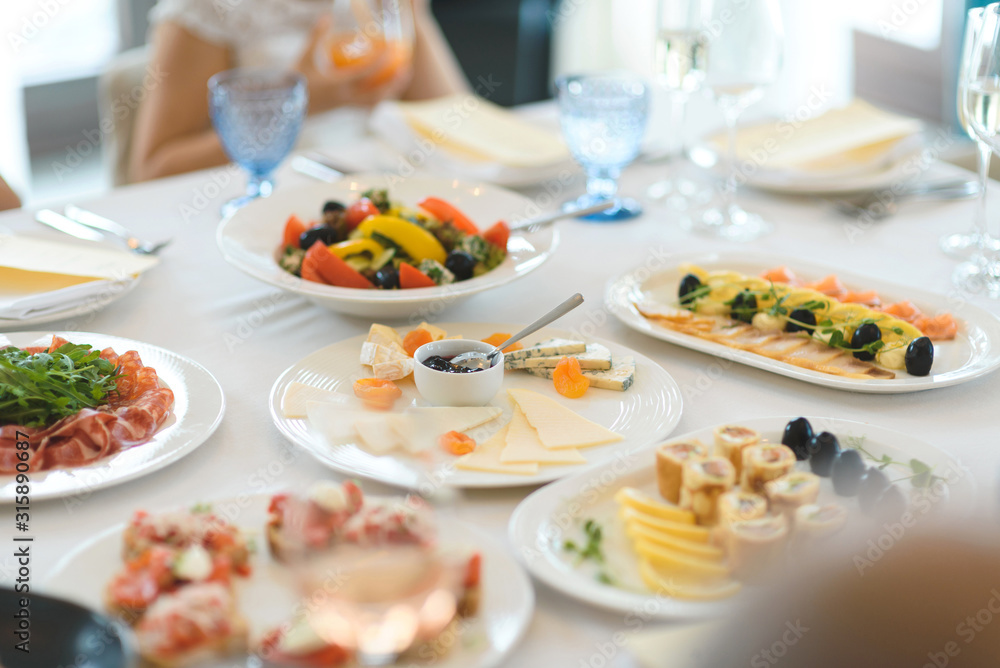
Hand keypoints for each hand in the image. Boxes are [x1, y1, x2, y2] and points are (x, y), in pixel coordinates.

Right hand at [295, 16, 412, 113]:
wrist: (287, 107)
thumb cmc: (295, 81)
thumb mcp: (305, 56)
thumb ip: (316, 36)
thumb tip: (326, 16)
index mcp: (336, 85)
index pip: (364, 73)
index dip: (379, 62)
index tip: (390, 49)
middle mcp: (345, 98)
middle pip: (377, 94)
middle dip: (394, 83)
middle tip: (406, 68)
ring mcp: (346, 106)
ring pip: (375, 102)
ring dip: (391, 91)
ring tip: (401, 78)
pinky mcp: (346, 109)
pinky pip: (369, 105)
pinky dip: (381, 96)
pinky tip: (387, 86)